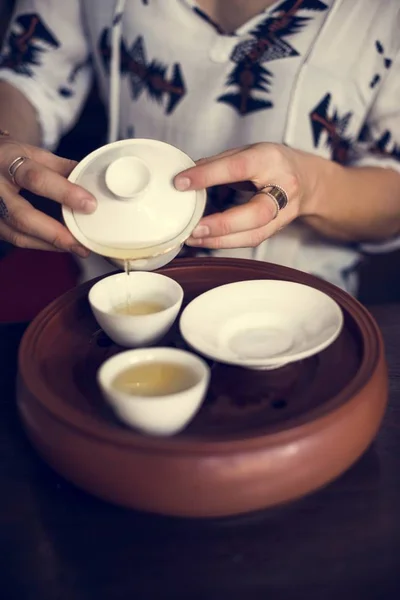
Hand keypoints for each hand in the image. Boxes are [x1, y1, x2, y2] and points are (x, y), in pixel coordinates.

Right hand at [0, 136, 96, 255]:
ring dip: (51, 244)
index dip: (64, 193)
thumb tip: (90, 182)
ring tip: (77, 247)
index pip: (36, 179)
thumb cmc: (9, 157)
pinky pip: (17, 240)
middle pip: (23, 217)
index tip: (89, 205)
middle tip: (81, 243)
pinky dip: (41, 244)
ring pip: (19, 235)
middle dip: (56, 233)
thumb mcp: (33, 153)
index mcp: (7, 161)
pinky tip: (60, 245)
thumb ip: (61, 167)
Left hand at [174, 143, 318, 248]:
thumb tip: (187, 175)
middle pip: (256, 214)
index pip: (238, 167)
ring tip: (193, 238)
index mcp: (271, 160)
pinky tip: (206, 240)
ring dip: (220, 240)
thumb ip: (219, 163)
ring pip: (254, 235)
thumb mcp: (248, 151)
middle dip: (222, 224)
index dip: (208, 176)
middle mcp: (282, 188)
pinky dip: (226, 242)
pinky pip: (251, 240)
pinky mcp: (276, 230)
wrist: (307, 180)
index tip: (181, 183)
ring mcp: (283, 213)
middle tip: (194, 228)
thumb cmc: (273, 163)